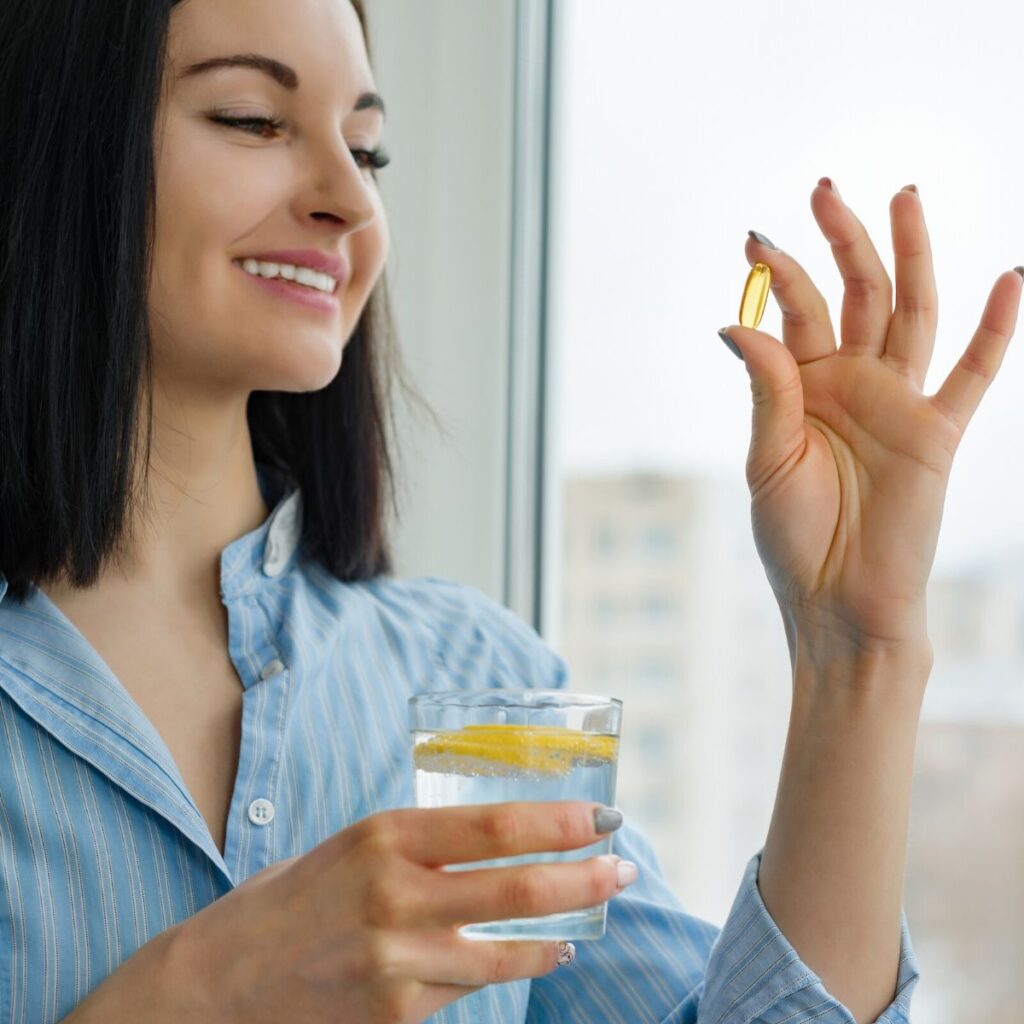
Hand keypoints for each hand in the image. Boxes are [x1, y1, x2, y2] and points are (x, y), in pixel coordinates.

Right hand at [168, 802, 632, 1022]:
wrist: (209, 990)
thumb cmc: (282, 906)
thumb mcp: (348, 851)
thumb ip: (417, 849)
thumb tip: (493, 844)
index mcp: (383, 836)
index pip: (495, 824)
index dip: (559, 821)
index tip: (601, 815)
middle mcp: (395, 894)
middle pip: (517, 885)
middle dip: (584, 876)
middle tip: (622, 867)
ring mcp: (396, 961)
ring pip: (507, 948)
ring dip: (562, 929)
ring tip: (594, 913)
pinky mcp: (394, 1015)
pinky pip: (471, 990)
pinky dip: (515, 968)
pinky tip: (540, 954)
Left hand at [723, 182, 1021, 660]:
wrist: (838, 599)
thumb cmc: (792, 537)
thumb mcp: (767, 459)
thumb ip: (766, 389)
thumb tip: (735, 321)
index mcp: (802, 388)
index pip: (794, 313)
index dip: (778, 276)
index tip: (756, 238)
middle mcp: (851, 384)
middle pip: (853, 295)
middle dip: (841, 242)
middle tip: (825, 189)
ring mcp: (898, 403)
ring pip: (910, 313)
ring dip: (910, 256)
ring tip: (905, 196)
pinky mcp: (938, 432)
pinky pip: (972, 374)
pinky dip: (992, 330)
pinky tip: (1009, 279)